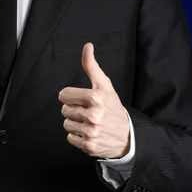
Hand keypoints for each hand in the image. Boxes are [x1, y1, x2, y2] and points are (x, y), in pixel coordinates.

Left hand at [58, 42, 129, 158]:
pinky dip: (77, 136)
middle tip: (88, 112)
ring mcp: (91, 132)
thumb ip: (92, 66)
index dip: (71, 97)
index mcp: (96, 98)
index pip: (64, 95)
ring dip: (75, 124)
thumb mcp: (105, 86)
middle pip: (64, 110)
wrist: (128, 136)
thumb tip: (87, 46)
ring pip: (66, 124)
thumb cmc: (113, 108)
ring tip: (89, 123)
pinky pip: (70, 138)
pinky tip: (89, 133)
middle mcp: (94, 116)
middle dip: (74, 110)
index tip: (81, 99)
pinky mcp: (88, 146)